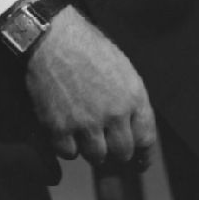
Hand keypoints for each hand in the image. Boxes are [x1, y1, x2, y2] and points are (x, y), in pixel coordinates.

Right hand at [25, 7, 156, 170]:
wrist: (52, 37)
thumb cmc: (86, 47)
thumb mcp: (121, 68)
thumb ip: (130, 100)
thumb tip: (132, 128)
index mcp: (133, 96)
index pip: (146, 139)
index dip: (142, 153)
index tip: (138, 161)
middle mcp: (114, 113)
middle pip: (122, 153)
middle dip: (114, 150)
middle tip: (104, 141)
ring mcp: (87, 123)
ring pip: (96, 157)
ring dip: (90, 148)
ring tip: (82, 128)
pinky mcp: (60, 128)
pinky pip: (68, 154)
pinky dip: (66, 144)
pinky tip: (64, 126)